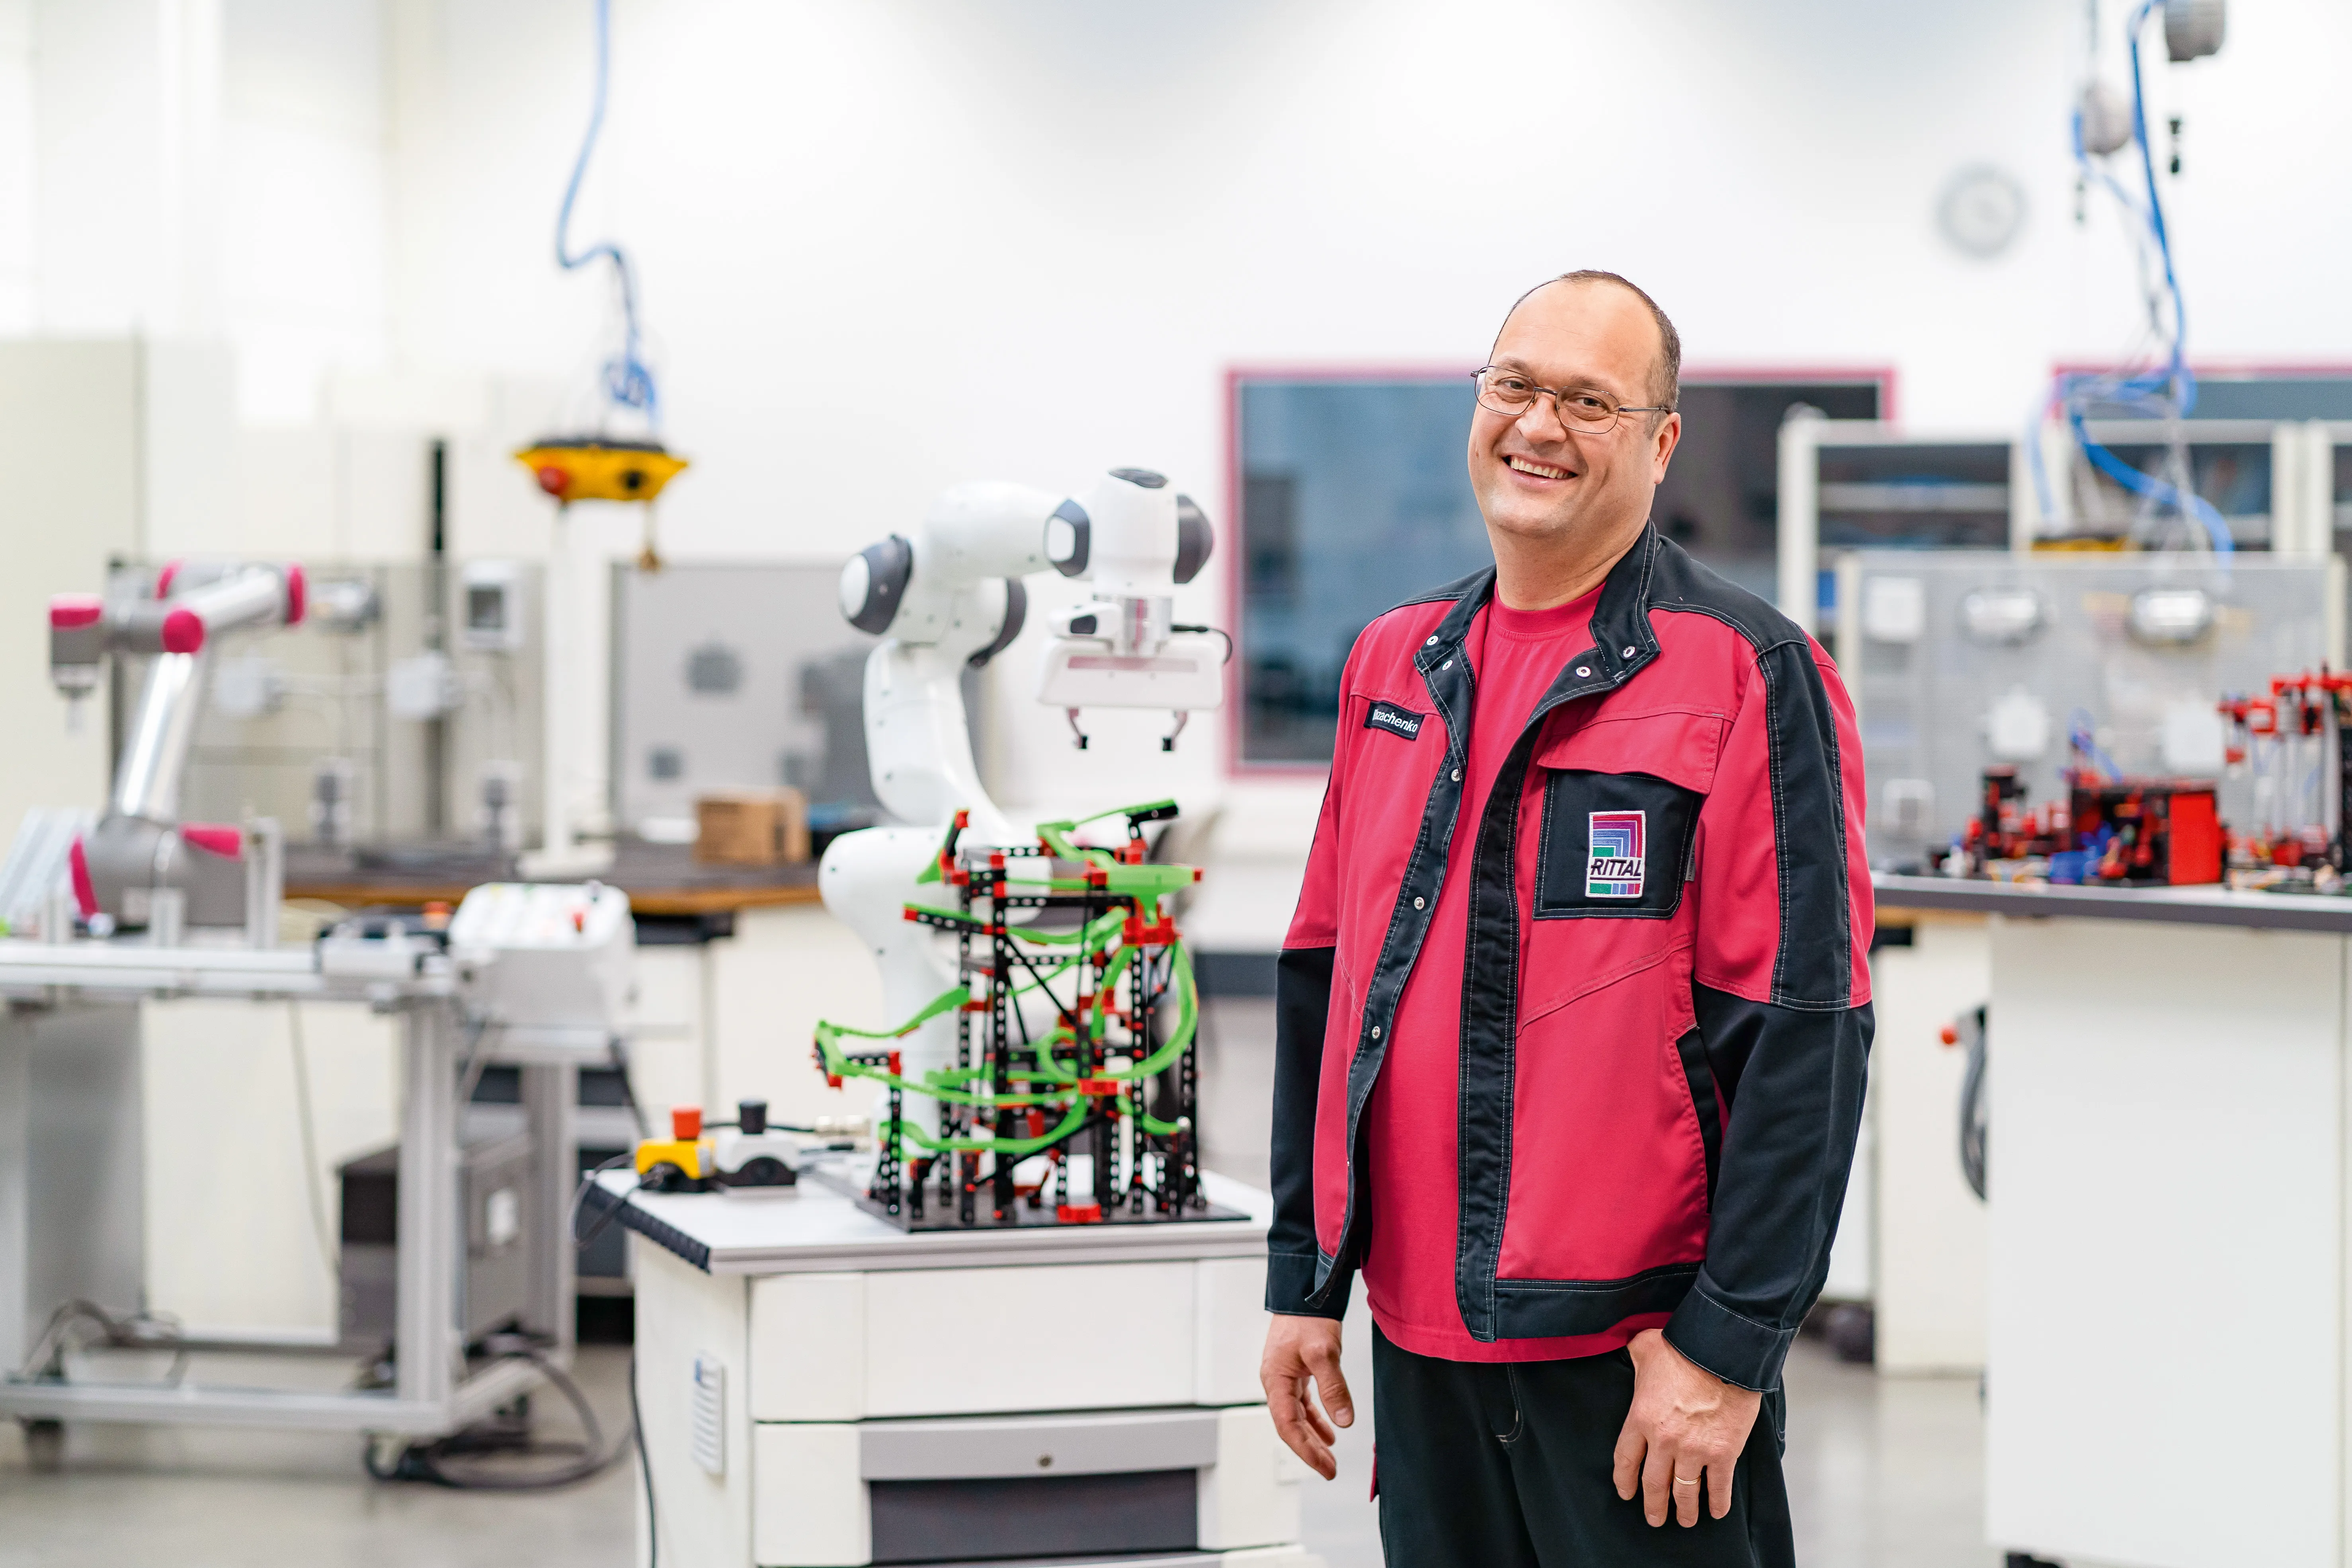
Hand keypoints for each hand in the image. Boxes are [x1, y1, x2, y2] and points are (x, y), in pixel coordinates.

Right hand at [1260, 1314, 1352, 1479]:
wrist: (1304, 1292)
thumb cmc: (1308, 1318)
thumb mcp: (1323, 1352)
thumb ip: (1333, 1387)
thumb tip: (1344, 1421)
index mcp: (1275, 1380)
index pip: (1288, 1426)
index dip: (1306, 1450)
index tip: (1325, 1467)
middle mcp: (1275, 1382)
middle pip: (1291, 1425)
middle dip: (1310, 1449)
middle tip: (1330, 1470)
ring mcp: (1284, 1377)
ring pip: (1297, 1416)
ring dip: (1313, 1437)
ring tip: (1330, 1456)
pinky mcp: (1295, 1371)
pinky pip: (1303, 1403)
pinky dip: (1315, 1418)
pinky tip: (1329, 1430)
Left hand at [1611, 1328, 1760, 1526]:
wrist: (1722, 1352)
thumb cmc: (1682, 1347)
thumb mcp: (1644, 1347)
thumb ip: (1633, 1356)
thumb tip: (1630, 1352)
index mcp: (1640, 1418)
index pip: (1625, 1459)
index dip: (1625, 1481)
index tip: (1626, 1493)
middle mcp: (1664, 1441)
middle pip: (1653, 1484)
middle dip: (1653, 1505)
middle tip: (1654, 1518)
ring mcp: (1694, 1450)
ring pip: (1684, 1491)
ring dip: (1684, 1511)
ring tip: (1685, 1520)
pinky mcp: (1723, 1453)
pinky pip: (1718, 1487)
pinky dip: (1717, 1503)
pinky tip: (1716, 1512)